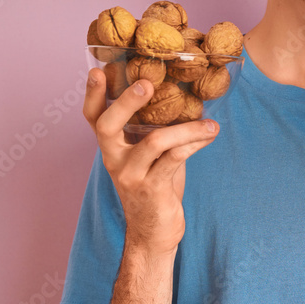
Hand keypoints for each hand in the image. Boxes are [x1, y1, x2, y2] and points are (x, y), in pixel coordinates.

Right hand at [82, 69, 218, 254]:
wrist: (153, 233)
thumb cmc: (155, 186)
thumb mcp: (151, 156)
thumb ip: (157, 129)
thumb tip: (184, 95)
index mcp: (112, 147)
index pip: (94, 117)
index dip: (93, 94)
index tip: (98, 70)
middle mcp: (114, 159)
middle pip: (106, 125)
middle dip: (126, 102)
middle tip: (147, 83)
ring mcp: (130, 175)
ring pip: (154, 141)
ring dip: (187, 128)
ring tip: (211, 123)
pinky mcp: (151, 189)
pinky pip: (174, 159)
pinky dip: (195, 143)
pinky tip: (210, 135)